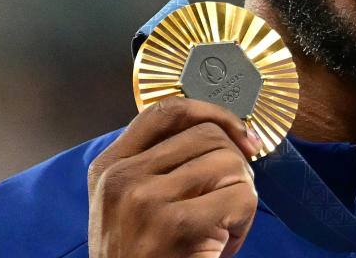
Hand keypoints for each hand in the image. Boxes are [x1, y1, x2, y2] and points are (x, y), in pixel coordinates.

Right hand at [87, 96, 263, 256]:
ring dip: (241, 195)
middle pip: (207, 135)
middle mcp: (122, 178)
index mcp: (109, 167)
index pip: (167, 111)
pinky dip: (246, 221)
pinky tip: (226, 243)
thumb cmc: (143, 257)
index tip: (240, 133)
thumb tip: (226, 131)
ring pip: (229, 163)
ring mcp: (145, 200)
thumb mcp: (132, 205)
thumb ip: (160, 165)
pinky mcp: (176, 225)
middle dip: (234, 163)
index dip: (212, 112)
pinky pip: (241, 197)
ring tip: (224, 226)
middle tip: (231, 198)